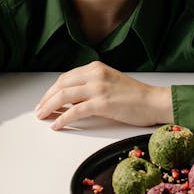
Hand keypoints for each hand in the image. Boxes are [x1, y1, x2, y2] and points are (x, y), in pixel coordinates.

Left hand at [35, 62, 173, 127]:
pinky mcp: (102, 103)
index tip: (45, 100)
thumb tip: (71, 101)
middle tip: (39, 110)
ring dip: (50, 107)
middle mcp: (95, 74)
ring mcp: (98, 88)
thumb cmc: (134, 96)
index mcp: (96, 68)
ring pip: (64, 96)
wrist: (153, 102)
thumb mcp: (109, 83)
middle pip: (61, 85)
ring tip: (42, 117)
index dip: (52, 90)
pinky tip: (57, 125)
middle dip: (47, 99)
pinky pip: (75, 111)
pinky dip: (63, 119)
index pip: (66, 77)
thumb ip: (90, 88)